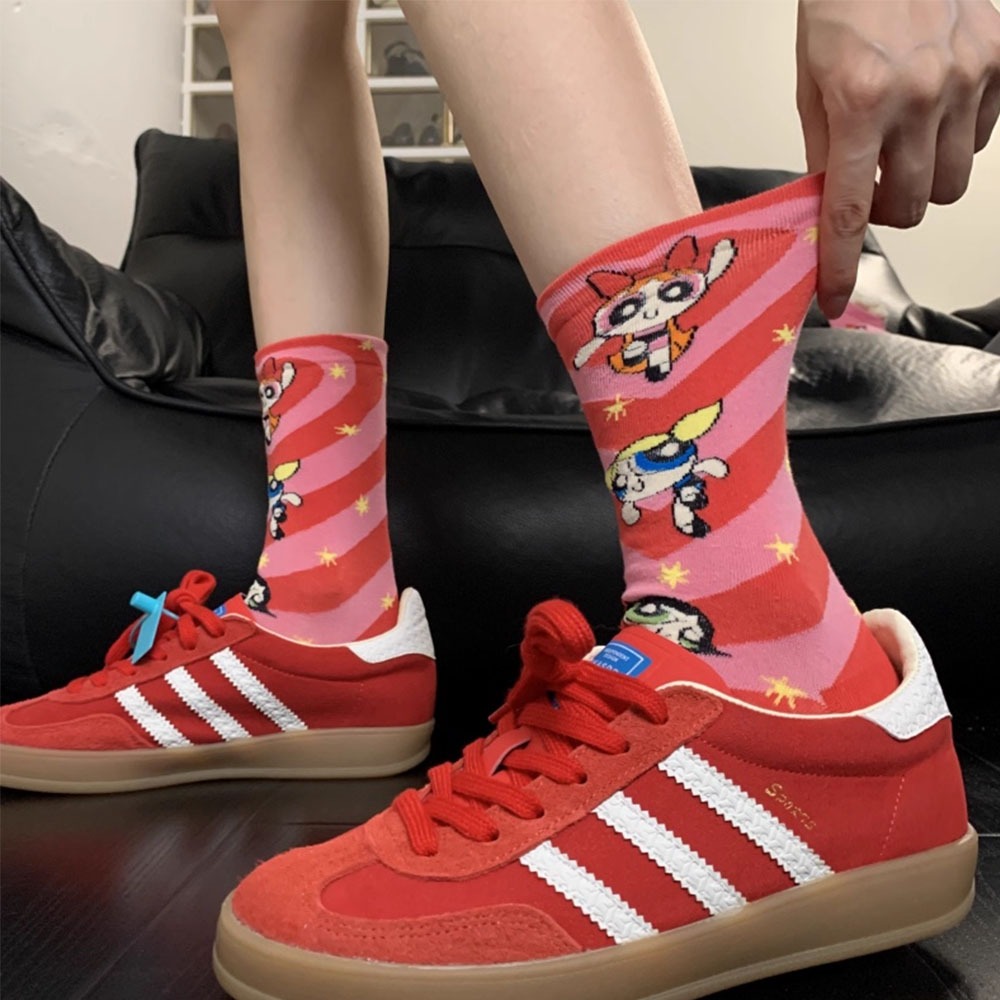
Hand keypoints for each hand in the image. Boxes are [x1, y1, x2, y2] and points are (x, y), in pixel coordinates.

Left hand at [796, 0, 999, 318]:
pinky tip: (934, 109)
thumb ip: (823, 153)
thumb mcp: (811, 85)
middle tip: (872, 185)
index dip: (841, 263)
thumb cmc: (842, 7)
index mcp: (859, 102)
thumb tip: (828, 210)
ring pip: (952, 182)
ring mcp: (967, 76)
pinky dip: (955, 139)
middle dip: (889, 209)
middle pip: (914, 206)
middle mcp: (920, 94)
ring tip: (903, 145)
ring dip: (924, 180)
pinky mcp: (999, 61)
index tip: (833, 297)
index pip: (850, 210)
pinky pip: (982, 138)